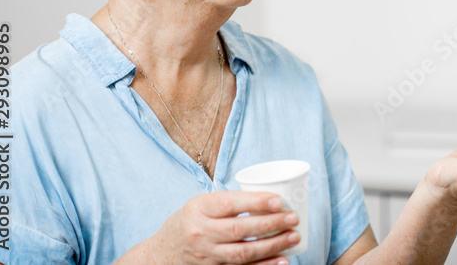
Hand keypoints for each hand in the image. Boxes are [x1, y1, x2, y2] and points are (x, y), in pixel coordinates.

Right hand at [146, 191, 299, 264]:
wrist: (162, 253)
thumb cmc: (189, 222)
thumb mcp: (201, 204)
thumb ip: (228, 202)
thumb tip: (270, 197)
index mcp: (199, 209)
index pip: (229, 203)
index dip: (256, 202)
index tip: (279, 201)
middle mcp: (201, 233)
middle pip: (239, 229)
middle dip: (270, 224)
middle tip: (293, 218)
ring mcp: (206, 255)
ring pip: (243, 252)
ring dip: (272, 246)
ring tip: (293, 237)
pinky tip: (282, 261)